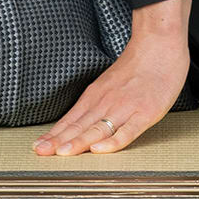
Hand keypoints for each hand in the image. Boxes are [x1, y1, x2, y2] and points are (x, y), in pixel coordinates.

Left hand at [35, 0, 191, 156]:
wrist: (160, 44)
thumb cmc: (137, 66)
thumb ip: (97, 101)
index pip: (71, 119)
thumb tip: (81, 120)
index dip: (54, 134)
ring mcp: (126, 108)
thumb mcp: (109, 82)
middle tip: (41, 152)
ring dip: (79, 142)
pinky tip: (100, 149)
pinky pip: (128, 130)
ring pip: (98, 128)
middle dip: (59, 141)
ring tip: (63, 153)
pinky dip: (113, 141)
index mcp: (96, 95)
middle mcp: (107, 102)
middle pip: (80, 125)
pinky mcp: (146, 112)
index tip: (39, 147)